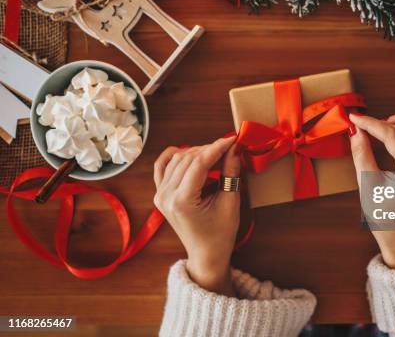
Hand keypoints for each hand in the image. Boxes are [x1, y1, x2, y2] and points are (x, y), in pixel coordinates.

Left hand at [153, 137, 239, 295]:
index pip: (199, 163)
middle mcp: (166, 196)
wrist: (206, 255)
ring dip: (197, 152)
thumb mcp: (230, 203)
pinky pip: (162, 167)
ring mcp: (160, 195)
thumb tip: (234, 148)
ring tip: (216, 154)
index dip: (217, 147)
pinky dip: (174, 156)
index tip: (232, 139)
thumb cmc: (220, 234)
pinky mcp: (160, 194)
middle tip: (229, 147)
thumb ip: (231, 172)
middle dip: (210, 149)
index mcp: (182, 201)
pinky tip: (187, 151)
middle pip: (188, 159)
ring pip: (177, 159)